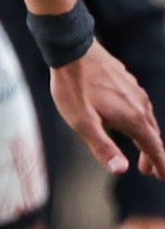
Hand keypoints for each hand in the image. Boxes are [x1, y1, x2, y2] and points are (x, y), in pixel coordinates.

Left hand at [51, 43, 164, 177]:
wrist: (72, 51)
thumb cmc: (73, 88)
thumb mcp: (83, 123)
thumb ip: (103, 147)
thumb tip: (121, 170)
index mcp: (133, 118)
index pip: (153, 147)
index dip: (159, 164)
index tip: (163, 177)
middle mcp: (140, 105)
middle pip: (152, 135)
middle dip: (153, 155)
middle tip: (151, 172)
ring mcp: (135, 92)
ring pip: (147, 120)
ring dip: (146, 138)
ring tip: (141, 150)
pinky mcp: (128, 82)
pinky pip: (140, 107)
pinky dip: (140, 121)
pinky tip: (130, 121)